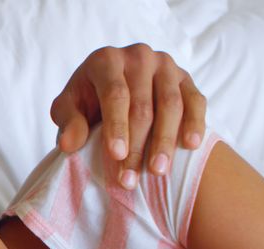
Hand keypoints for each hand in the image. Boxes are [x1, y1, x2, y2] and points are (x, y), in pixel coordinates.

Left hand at [51, 43, 206, 188]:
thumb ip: (68, 123)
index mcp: (106, 60)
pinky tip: (191, 146)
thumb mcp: (68, 110)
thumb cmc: (87, 102)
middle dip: (137, 145)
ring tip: (158, 171)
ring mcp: (166, 65)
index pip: (115, 94)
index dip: (117, 126)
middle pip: (142, 105)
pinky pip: (195, 101)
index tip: (116, 156)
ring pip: (171, 105)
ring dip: (165, 141)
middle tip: (131, 179)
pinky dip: (195, 123)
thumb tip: (69, 144)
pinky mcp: (186, 78)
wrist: (113, 91)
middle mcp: (139, 56)